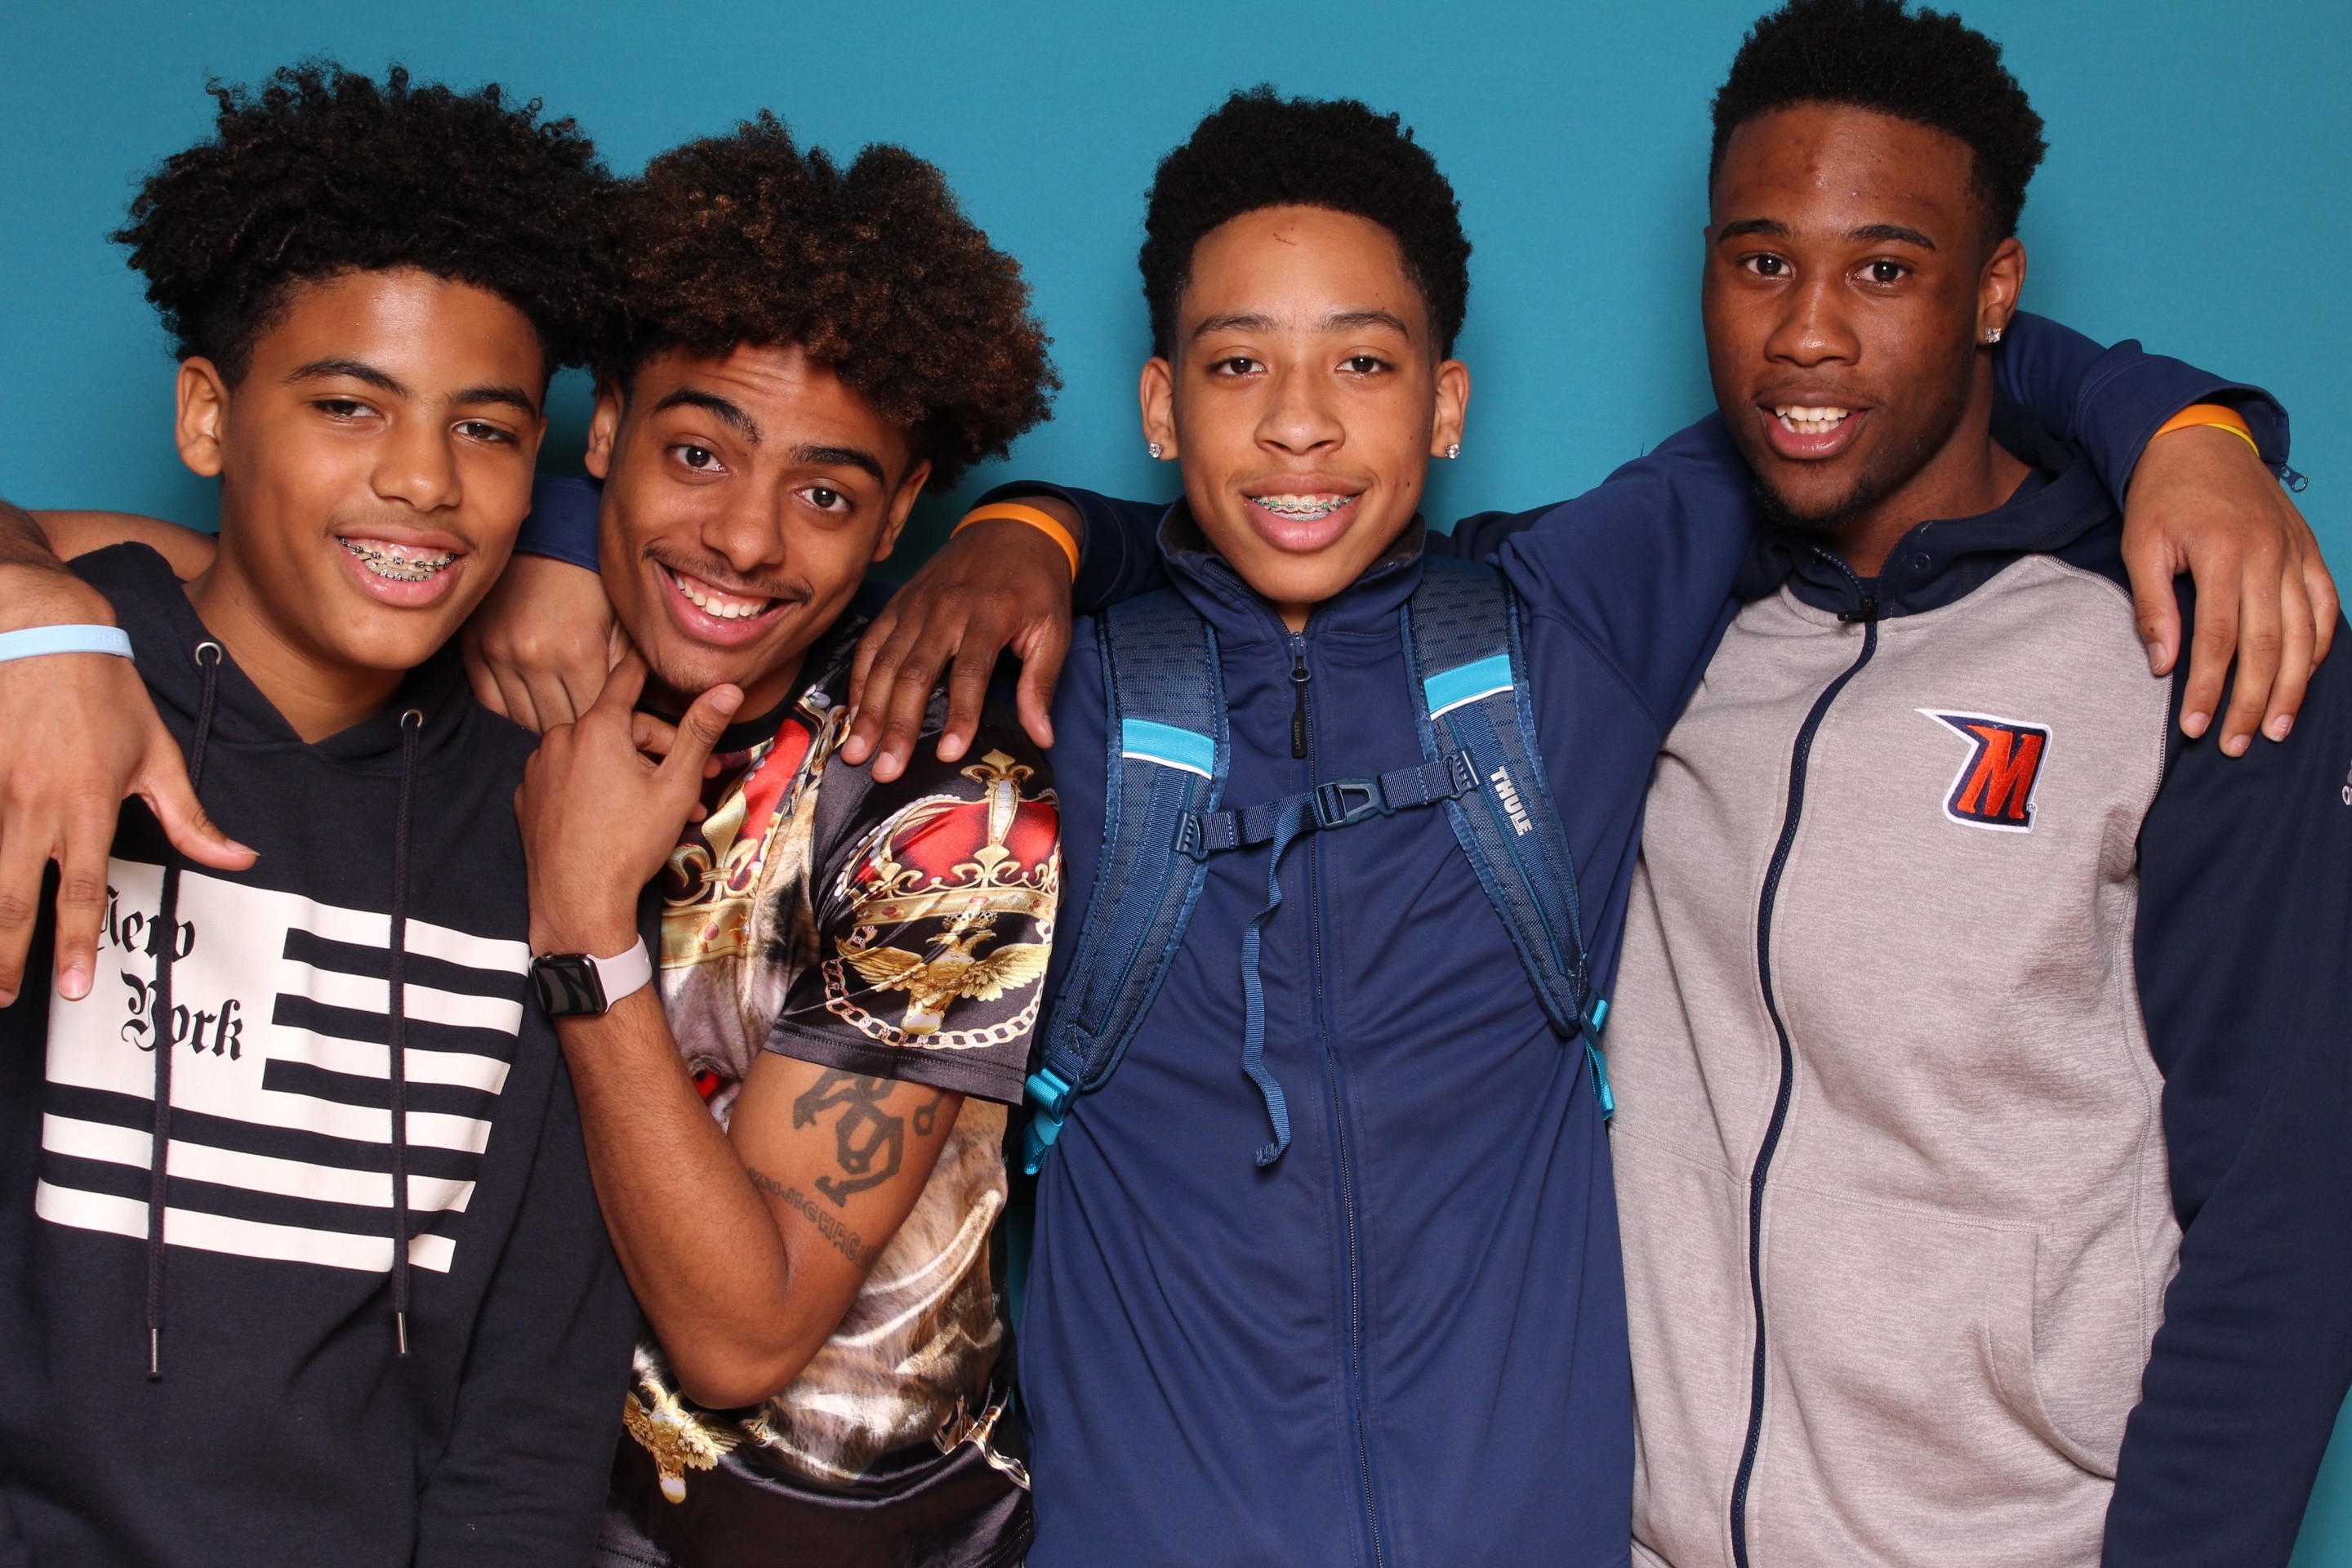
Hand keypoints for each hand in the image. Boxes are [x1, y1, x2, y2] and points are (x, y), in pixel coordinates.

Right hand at [0, 565, 253, 1006]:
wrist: (39, 628)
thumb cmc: (104, 691)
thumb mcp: (158, 754)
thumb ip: (191, 817)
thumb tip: (241, 858)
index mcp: (85, 807)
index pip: (82, 893)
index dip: (76, 946)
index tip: (72, 989)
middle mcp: (32, 807)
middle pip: (13, 899)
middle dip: (5, 956)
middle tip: (5, 996)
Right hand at [461, 553, 619, 733]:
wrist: (543, 540)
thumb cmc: (591, 583)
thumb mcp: (621, 623)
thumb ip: (627, 673)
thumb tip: (641, 718)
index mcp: (577, 652)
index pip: (593, 717)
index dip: (605, 732)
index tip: (614, 739)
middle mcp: (534, 657)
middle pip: (558, 725)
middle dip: (577, 738)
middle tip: (590, 749)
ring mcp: (499, 655)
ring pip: (523, 721)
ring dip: (544, 731)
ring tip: (562, 739)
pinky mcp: (474, 651)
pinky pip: (490, 705)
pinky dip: (511, 718)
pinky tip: (530, 720)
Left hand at [516, 650, 740, 954]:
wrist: (579, 902)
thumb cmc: (630, 843)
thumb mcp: (676, 786)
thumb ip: (700, 732)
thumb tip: (729, 689)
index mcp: (596, 728)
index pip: (626, 678)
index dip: (645, 666)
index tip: (649, 649)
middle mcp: (559, 739)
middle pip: (617, 726)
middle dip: (657, 749)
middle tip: (691, 782)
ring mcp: (538, 769)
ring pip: (593, 754)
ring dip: (627, 770)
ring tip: (655, 806)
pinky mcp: (527, 797)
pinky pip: (566, 777)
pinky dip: (591, 785)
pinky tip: (613, 813)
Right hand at [841, 513, 1074, 782]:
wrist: (1013, 529)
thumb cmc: (1037, 586)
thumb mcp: (1054, 630)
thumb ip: (1041, 683)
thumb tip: (1043, 737)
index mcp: (988, 615)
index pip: (969, 673)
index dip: (959, 715)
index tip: (949, 755)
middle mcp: (945, 609)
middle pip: (915, 672)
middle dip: (897, 725)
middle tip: (885, 769)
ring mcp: (916, 605)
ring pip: (886, 662)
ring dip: (869, 710)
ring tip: (856, 751)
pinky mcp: (899, 603)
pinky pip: (871, 643)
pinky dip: (859, 678)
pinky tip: (853, 712)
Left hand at [2124, 425, 2337, 754]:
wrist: (2199, 439)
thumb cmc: (2163, 496)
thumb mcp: (2140, 545)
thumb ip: (2152, 606)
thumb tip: (2163, 665)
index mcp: (2224, 552)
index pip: (2220, 639)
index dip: (2210, 689)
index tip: (2196, 727)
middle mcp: (2269, 554)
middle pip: (2268, 644)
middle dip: (2254, 701)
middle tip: (2238, 745)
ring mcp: (2295, 552)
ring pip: (2305, 631)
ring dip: (2293, 685)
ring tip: (2276, 727)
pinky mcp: (2309, 549)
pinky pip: (2325, 604)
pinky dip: (2320, 644)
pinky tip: (2304, 677)